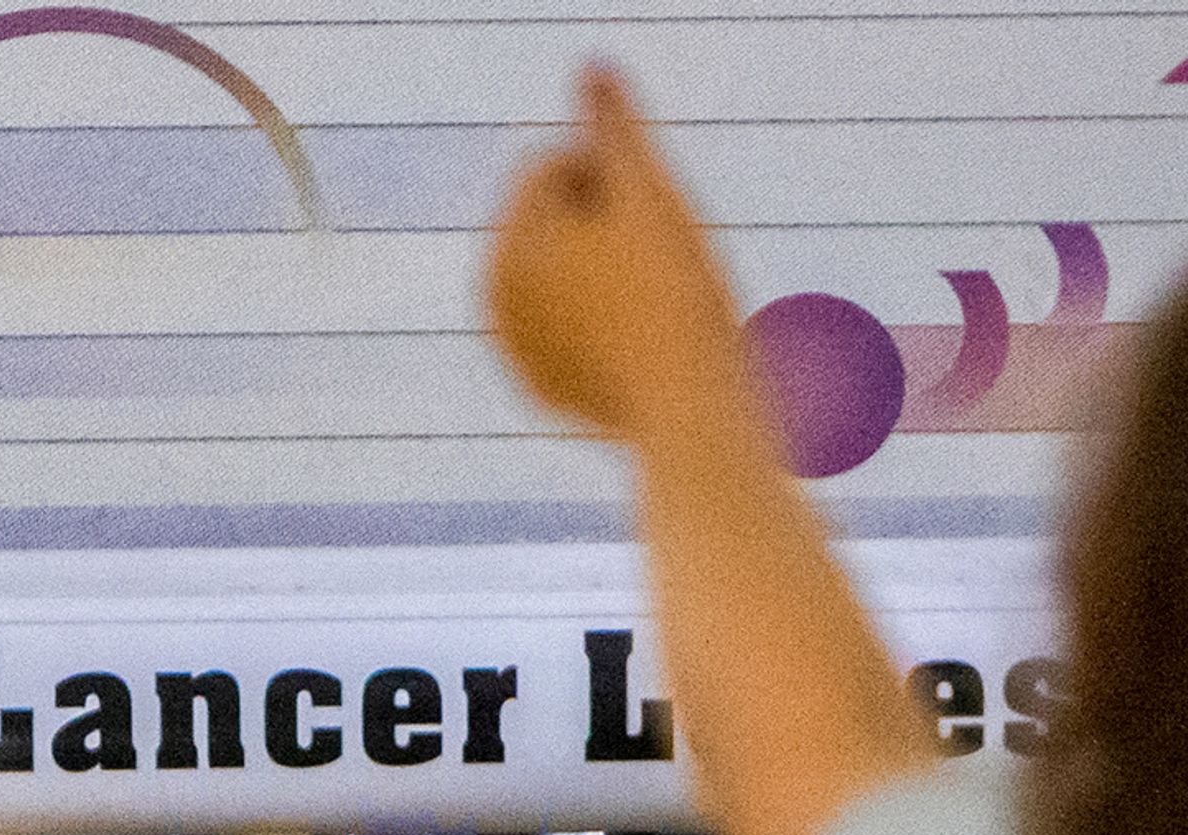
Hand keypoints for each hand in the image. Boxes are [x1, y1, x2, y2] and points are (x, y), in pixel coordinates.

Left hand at [487, 69, 753, 440]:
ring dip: (607, 274)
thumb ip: (615, 125)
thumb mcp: (649, 194)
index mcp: (507, 243)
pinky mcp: (545, 391)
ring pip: (568, 277)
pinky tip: (643, 347)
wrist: (693, 413)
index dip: (614, 177)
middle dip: (603, 227)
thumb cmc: (676, 296)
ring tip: (653, 306)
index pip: (553, 166)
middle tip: (657, 268)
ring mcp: (516, 349)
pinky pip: (578, 332)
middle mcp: (494, 299)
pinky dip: (606, 328)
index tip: (653, 221)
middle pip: (555, 223)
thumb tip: (592, 69)